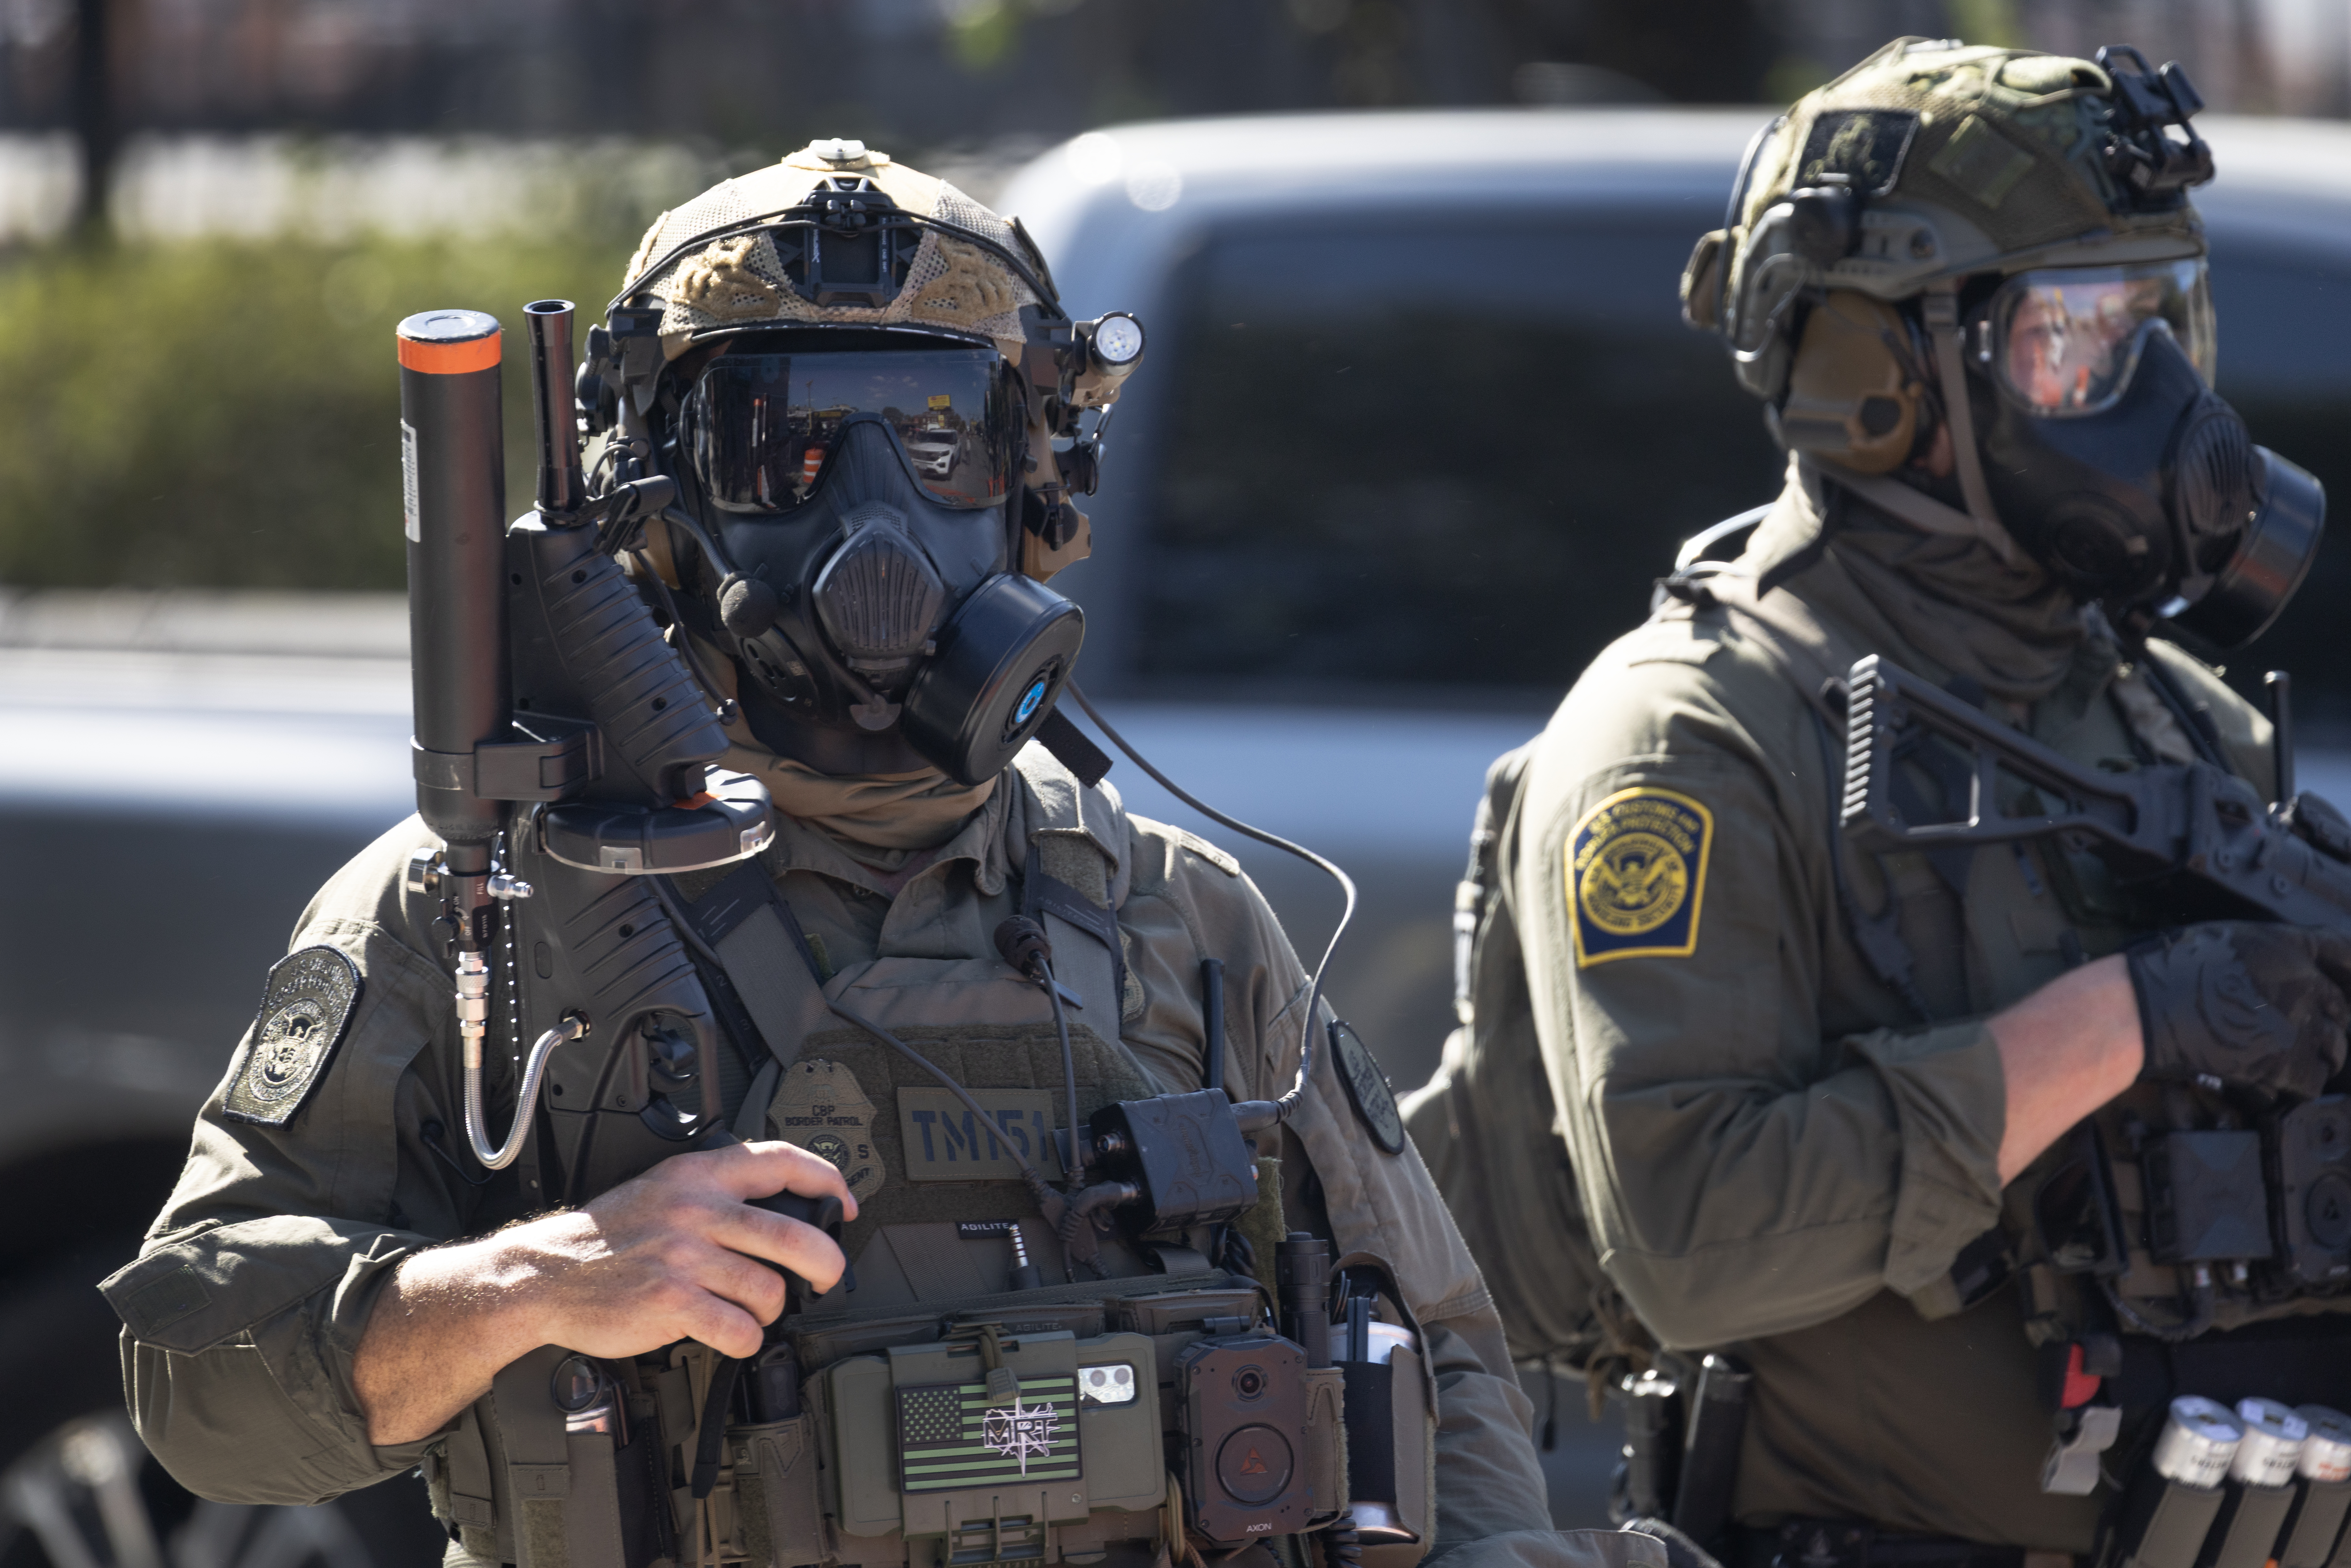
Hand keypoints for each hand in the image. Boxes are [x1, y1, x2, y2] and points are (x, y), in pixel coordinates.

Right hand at [511, 1138, 854, 1359]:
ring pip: (770, 1289)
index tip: (844, 1202)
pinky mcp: (672, 1302)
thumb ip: (716, 1191)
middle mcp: (695, 1211)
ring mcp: (684, 1257)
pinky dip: (746, 1339)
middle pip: (792, 1236)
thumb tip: (779, 1208)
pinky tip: (734, 1336)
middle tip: (827, 1276)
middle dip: (826, 1263)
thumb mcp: (663, 1189)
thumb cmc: (608, 1237)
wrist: (546, 1274)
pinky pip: (739, 1329)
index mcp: (697, 1175)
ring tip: (753, 1311)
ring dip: (771, 1309)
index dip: (826, 1179)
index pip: (780, 1161)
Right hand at [2127, 921, 2350, 1099]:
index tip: (2343, 981)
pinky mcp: (2285, 1063)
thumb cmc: (2170, 970)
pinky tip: (2282, 1079)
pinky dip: (2301, 1082)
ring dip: (2321, 1055)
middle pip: (2341, 1006)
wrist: (2147, 1007)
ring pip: (2335, 1047)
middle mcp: (2304, 984)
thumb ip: (2257, 951)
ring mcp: (2299, 1025)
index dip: (2346, 969)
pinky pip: (2314, 1080)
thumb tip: (2265, 966)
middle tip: (2309, 1029)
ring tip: (2301, 1060)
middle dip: (2330, 1019)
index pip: (2342, 951)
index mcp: (2287, 947)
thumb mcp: (2220, 939)